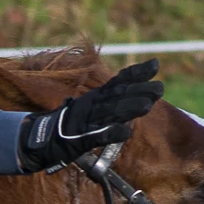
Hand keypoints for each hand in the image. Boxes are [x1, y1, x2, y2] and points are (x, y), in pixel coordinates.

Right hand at [16, 60, 164, 170]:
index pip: (119, 82)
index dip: (136, 73)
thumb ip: (112, 103)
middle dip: (139, 91)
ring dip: (129, 108)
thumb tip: (138, 97)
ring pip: (110, 113)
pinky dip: (111, 133)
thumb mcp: (92, 109)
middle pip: (119, 96)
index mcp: (97, 98)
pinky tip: (126, 132)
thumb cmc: (71, 124)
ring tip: (147, 105)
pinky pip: (97, 136)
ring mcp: (86, 121)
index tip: (155, 64)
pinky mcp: (80, 139)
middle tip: (160, 87)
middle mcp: (93, 105)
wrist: (42, 139)